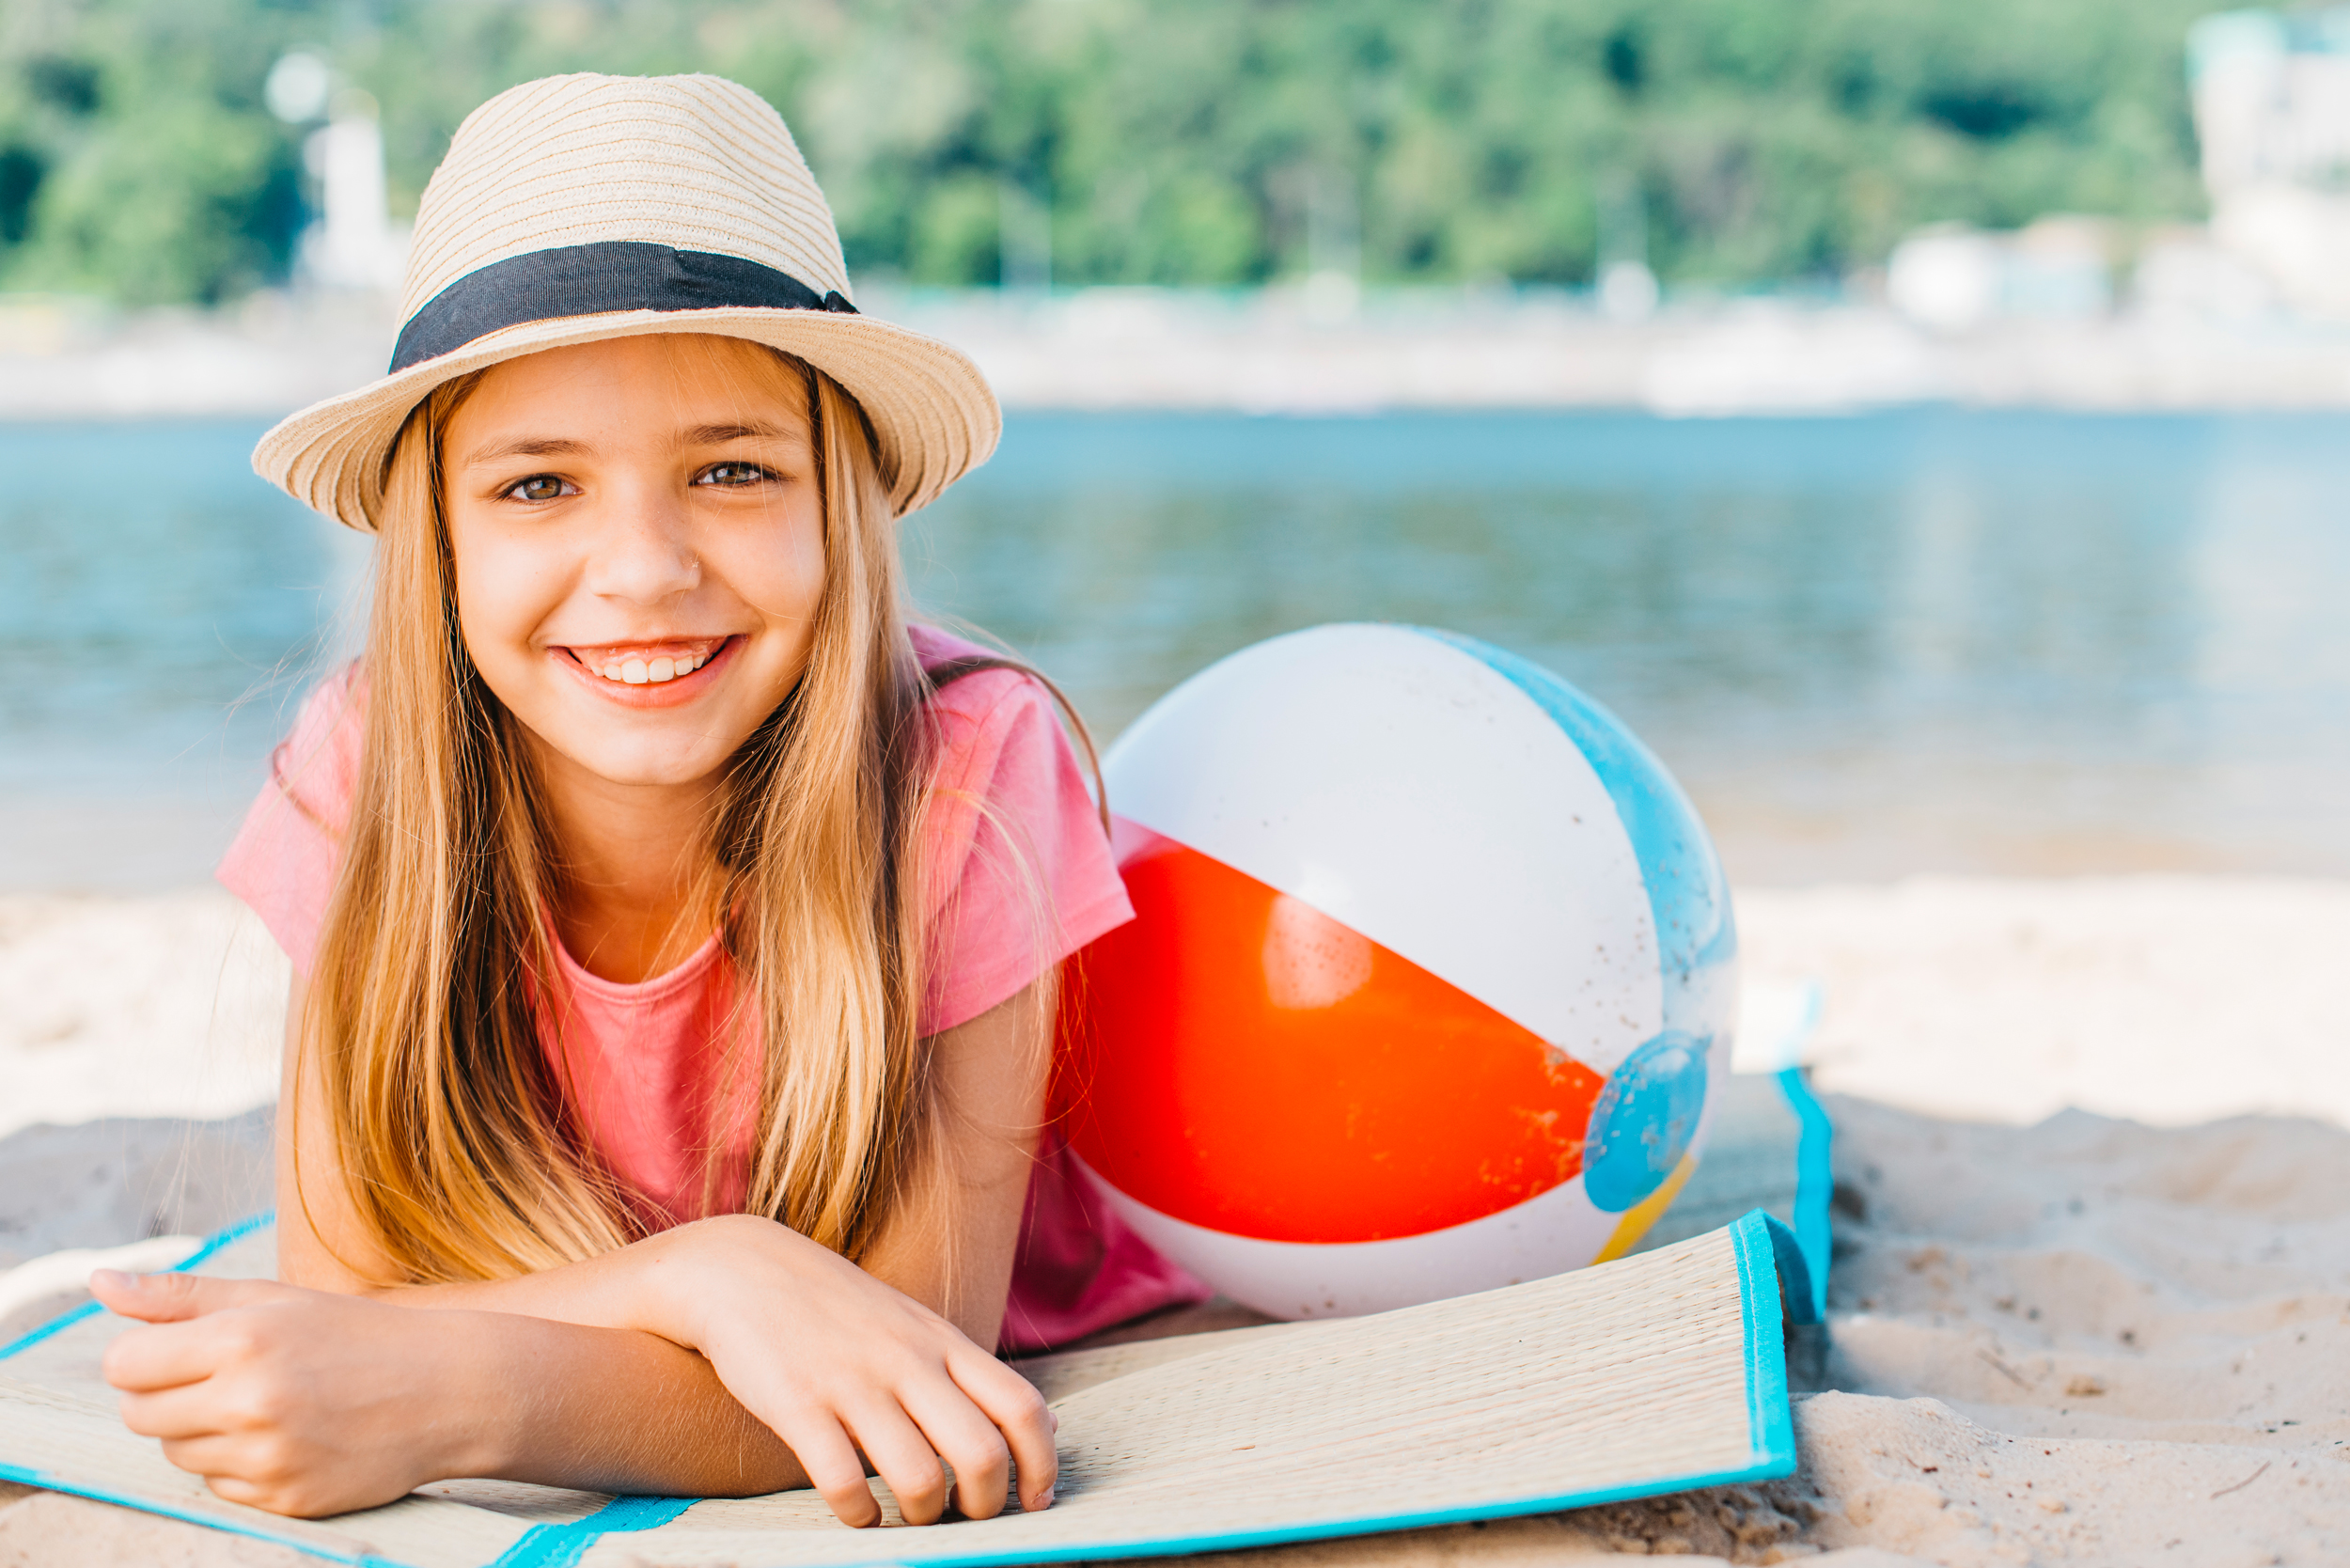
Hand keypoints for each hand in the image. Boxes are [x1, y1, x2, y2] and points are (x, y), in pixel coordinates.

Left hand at [93, 1271, 488, 1517]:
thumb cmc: (356, 1335)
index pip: (123, 1365)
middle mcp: (249, 1402)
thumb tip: (99, 1285)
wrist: (448, 1390)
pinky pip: (218, 1487)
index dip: (143, 1356)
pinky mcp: (282, 1499)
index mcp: (241, 1340)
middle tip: (223, 1377)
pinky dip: (239, 1465)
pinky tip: (289, 1436)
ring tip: (266, 1404)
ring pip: (175, 1453)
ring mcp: (266, 1457)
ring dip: (203, 1430)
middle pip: (138, 1414)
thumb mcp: (274, 1299)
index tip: (179, 1350)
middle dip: (166, 1394)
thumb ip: (180, 1296)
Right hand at [642, 1214, 1057, 1527]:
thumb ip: (975, 1376)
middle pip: (981, 1453)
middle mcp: (908, 1361)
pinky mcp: (798, 1405)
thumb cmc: (841, 1311)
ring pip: (918, 1478)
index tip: (1035, 1500)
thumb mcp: (919, 1327)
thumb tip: (1046, 1426)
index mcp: (944, 1343)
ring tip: (911, 1515)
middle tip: (969, 1516)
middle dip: (986, 1505)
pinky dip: (859, 1517)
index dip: (1042, 1464)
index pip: (1022, 1407)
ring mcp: (853, 1382)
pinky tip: (858, 1514)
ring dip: (923, 1516)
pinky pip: (843, 1484)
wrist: (744, 1270)